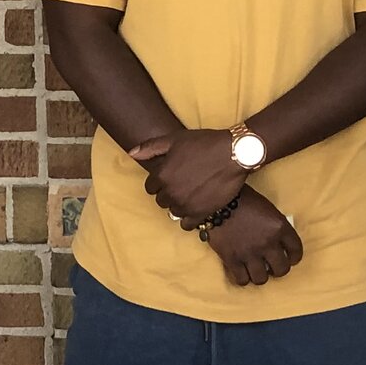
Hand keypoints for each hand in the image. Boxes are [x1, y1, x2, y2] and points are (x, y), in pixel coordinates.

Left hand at [129, 127, 247, 223]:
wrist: (234, 154)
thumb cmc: (205, 143)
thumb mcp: (175, 139)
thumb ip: (150, 147)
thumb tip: (131, 154)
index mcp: (161, 175)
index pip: (150, 187)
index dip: (160, 181)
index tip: (172, 176)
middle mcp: (171, 192)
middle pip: (161, 200)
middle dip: (169, 192)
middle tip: (183, 183)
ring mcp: (185, 205)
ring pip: (173, 212)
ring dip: (179, 205)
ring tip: (191, 194)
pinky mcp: (201, 213)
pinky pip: (186, 225)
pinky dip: (189, 218)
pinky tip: (196, 207)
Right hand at [206, 189, 302, 287]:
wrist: (216, 200)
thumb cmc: (243, 199)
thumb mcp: (267, 209)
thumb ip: (275, 226)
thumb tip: (277, 242)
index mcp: (280, 227)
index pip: (296, 251)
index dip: (294, 258)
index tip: (291, 259)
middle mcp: (268, 243)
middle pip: (282, 269)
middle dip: (278, 269)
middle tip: (272, 266)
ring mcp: (249, 253)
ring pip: (261, 279)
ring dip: (260, 275)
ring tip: (255, 269)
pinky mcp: (232, 259)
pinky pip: (242, 280)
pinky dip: (243, 278)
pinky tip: (241, 272)